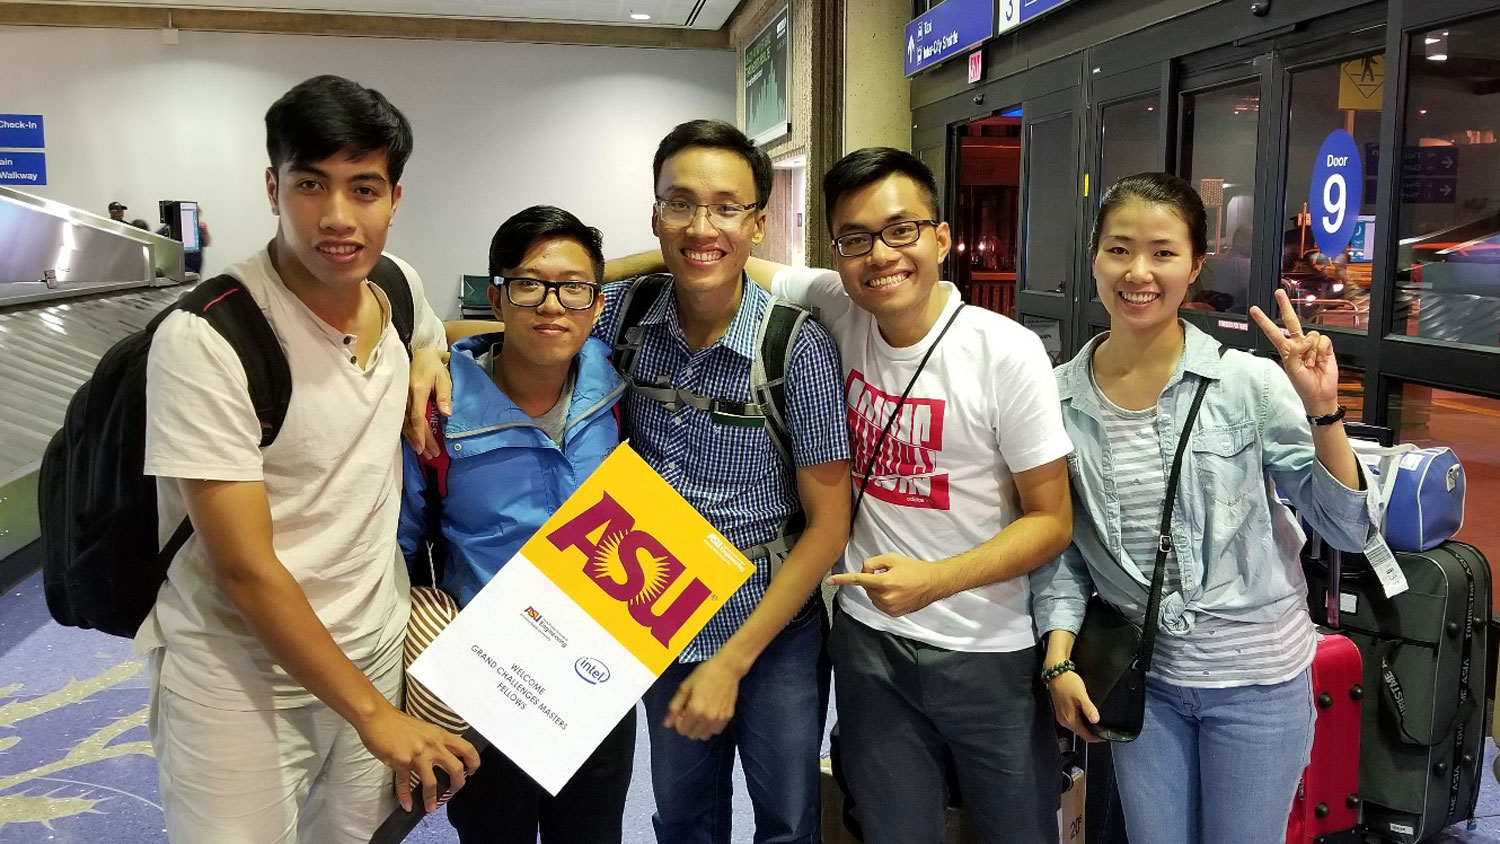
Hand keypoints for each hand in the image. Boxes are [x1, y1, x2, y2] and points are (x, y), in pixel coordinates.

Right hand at [357, 706, 479, 812]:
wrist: (377, 718)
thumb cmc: (399, 722)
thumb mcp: (425, 728)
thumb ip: (436, 741)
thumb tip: (444, 757)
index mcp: (441, 735)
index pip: (467, 749)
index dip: (473, 762)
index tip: (471, 772)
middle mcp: (433, 745)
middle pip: (455, 768)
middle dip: (457, 784)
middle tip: (454, 791)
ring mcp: (417, 755)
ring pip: (431, 782)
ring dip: (432, 798)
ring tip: (431, 808)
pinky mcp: (401, 762)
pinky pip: (405, 784)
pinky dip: (406, 797)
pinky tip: (407, 805)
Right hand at [404, 348, 451, 459]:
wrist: (418, 354)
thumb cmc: (433, 367)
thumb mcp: (443, 378)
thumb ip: (444, 396)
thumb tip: (447, 414)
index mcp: (416, 390)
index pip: (417, 416)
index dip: (420, 434)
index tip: (424, 447)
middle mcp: (405, 397)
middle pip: (411, 424)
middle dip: (420, 441)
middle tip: (431, 455)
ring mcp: (400, 399)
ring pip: (404, 424)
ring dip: (414, 440)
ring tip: (425, 453)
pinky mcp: (399, 402)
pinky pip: (402, 421)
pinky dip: (408, 433)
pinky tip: (415, 442)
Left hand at [663, 656, 743, 740]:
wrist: (727, 668)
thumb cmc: (704, 674)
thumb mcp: (685, 686)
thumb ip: (675, 706)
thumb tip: (666, 724)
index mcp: (695, 709)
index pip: (682, 730)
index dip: (679, 722)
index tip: (682, 711)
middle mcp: (707, 718)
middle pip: (693, 735)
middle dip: (688, 726)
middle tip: (690, 711)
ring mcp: (719, 719)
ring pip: (705, 735)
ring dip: (700, 728)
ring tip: (700, 714)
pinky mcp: (728, 717)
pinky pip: (716, 730)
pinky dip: (711, 726)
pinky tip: (710, 714)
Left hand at [825, 553, 947, 616]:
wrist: (933, 583)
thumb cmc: (913, 568)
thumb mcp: (892, 558)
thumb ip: (873, 563)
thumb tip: (864, 572)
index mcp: (884, 582)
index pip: (859, 580)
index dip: (843, 580)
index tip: (829, 581)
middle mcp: (886, 597)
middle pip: (866, 588)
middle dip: (871, 580)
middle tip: (886, 574)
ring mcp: (890, 608)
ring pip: (872, 597)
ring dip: (876, 590)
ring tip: (894, 583)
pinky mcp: (894, 614)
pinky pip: (880, 604)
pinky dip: (883, 597)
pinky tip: (896, 592)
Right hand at [1047, 671, 1101, 742]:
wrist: (1056, 673)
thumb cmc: (1068, 683)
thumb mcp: (1081, 695)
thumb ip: (1089, 709)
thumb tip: (1096, 720)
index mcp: (1070, 720)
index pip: (1086, 736)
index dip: (1097, 738)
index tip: (1106, 735)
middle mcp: (1064, 721)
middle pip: (1081, 733)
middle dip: (1093, 732)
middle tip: (1104, 727)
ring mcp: (1062, 716)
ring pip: (1077, 727)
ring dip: (1087, 726)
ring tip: (1096, 719)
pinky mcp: (1061, 711)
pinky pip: (1073, 720)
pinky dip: (1081, 720)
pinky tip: (1086, 713)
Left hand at [1249, 289, 1340, 416]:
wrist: (1319, 393)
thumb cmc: (1303, 384)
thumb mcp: (1292, 368)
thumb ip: (1295, 352)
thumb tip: (1304, 340)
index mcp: (1286, 349)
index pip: (1273, 332)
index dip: (1264, 321)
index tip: (1254, 310)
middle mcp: (1298, 344)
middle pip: (1291, 321)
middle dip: (1285, 306)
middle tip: (1279, 292)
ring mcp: (1312, 345)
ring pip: (1312, 335)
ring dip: (1312, 351)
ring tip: (1312, 363)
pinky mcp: (1326, 347)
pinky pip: (1323, 340)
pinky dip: (1322, 350)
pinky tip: (1320, 359)